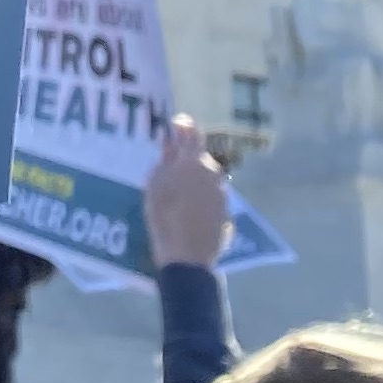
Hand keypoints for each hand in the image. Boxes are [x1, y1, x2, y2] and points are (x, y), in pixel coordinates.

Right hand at [145, 116, 231, 271]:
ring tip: (178, 195)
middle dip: (187, 158)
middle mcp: (214, 174)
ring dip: (195, 180)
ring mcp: (223, 195)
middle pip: (200, 158)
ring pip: (208, 179)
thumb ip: (165, 160)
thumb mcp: (155, 184)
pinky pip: (212, 199)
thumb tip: (171, 142)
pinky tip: (189, 213)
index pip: (192, 132)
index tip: (173, 125)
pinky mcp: (226, 215)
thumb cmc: (164, 215)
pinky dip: (202, 200)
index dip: (182, 126)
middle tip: (170, 168)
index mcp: (195, 161)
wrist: (187, 256)